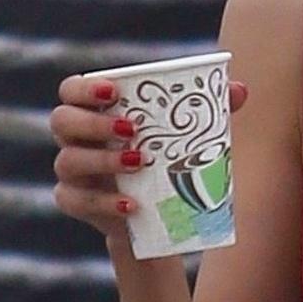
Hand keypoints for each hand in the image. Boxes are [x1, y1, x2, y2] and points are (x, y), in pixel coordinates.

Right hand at [52, 73, 247, 244]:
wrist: (156, 214)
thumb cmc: (165, 159)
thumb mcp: (186, 134)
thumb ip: (211, 108)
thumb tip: (240, 90)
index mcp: (91, 112)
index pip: (70, 89)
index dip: (84, 88)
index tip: (114, 91)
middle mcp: (73, 139)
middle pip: (62, 120)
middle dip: (93, 123)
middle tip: (131, 128)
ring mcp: (71, 172)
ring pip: (68, 161)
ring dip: (102, 160)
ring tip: (138, 163)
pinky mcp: (74, 202)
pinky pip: (75, 201)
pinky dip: (103, 203)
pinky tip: (132, 205)